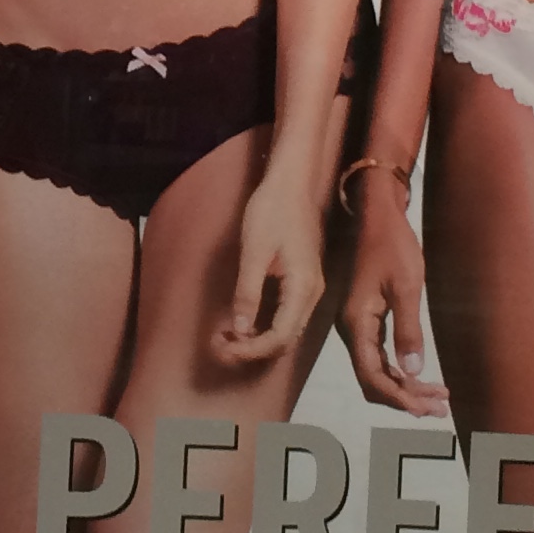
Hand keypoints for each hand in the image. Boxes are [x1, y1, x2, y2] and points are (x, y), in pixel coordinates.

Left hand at [217, 163, 326, 365]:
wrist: (292, 182)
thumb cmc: (272, 210)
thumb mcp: (253, 252)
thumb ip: (247, 293)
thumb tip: (240, 330)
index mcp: (303, 288)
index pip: (280, 337)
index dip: (251, 350)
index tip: (224, 348)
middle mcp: (313, 293)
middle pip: (287, 339)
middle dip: (254, 349)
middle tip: (221, 345)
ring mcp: (311, 287)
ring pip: (289, 329)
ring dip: (260, 338)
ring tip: (229, 336)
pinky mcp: (304, 280)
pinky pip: (289, 315)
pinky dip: (268, 324)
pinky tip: (246, 320)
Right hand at [341, 167, 446, 413]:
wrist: (378, 216)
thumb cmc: (392, 245)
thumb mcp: (405, 286)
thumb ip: (408, 330)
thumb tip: (413, 371)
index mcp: (356, 324)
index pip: (372, 376)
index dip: (399, 398)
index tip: (427, 407)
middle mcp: (351, 330)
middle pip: (373, 380)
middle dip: (405, 398)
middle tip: (440, 408)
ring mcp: (357, 326)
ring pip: (377, 370)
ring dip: (405, 386)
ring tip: (438, 398)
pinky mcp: (366, 319)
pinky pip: (379, 356)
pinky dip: (400, 370)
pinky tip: (421, 375)